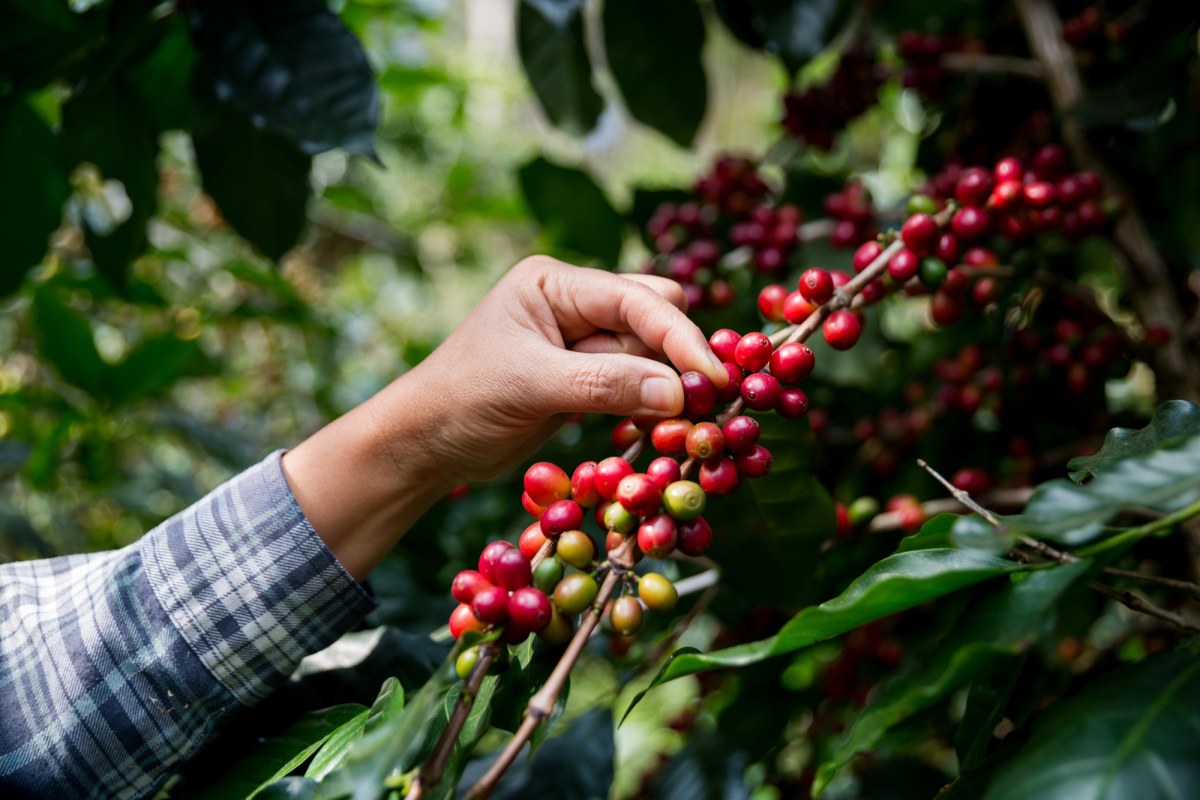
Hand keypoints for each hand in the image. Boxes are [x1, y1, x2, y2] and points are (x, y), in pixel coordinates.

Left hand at [282, 256, 724, 578]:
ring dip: (667, 387)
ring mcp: (583, 342)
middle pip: (655, 316)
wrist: (427, 443)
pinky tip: (658, 428)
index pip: (636, 300)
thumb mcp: (532, 386)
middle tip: (699, 405)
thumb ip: (605, 384)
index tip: (714, 379)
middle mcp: (575, 304)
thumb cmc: (464, 400)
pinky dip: (652, 406)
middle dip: (677, 357)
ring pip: (651, 354)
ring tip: (682, 425)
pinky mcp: (588, 379)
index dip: (679, 337)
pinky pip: (637, 385)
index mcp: (556, 284)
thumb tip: (679, 393)